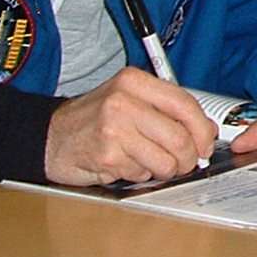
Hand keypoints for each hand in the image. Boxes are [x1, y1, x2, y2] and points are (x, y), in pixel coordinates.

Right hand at [44, 68, 216, 186]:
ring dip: (164, 170)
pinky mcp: (106, 157)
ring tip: (149, 163)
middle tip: (184, 162)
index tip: (206, 143)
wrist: (49, 136)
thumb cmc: (94, 119)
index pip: (184, 104)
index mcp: (134, 81)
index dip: (202, 129)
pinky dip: (140, 175)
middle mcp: (123, 101)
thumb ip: (167, 109)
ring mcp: (113, 129)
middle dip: (188, 158)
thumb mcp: (131, 100)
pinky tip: (125, 164)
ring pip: (165, 161)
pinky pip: (142, 174)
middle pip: (179, 137)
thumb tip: (207, 130)